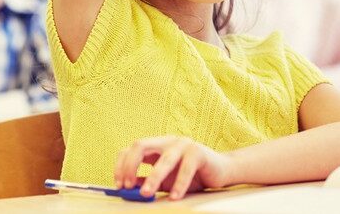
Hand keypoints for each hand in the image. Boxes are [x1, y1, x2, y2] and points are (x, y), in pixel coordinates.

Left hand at [114, 136, 231, 199]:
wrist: (221, 171)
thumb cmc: (191, 176)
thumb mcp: (165, 179)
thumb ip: (147, 180)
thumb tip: (127, 187)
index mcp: (157, 145)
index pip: (132, 148)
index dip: (122, 165)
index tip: (119, 185)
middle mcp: (167, 141)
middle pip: (141, 145)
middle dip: (130, 166)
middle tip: (127, 186)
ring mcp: (183, 144)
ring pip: (163, 159)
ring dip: (152, 178)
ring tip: (146, 194)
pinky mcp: (198, 152)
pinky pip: (186, 168)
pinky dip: (178, 184)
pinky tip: (174, 197)